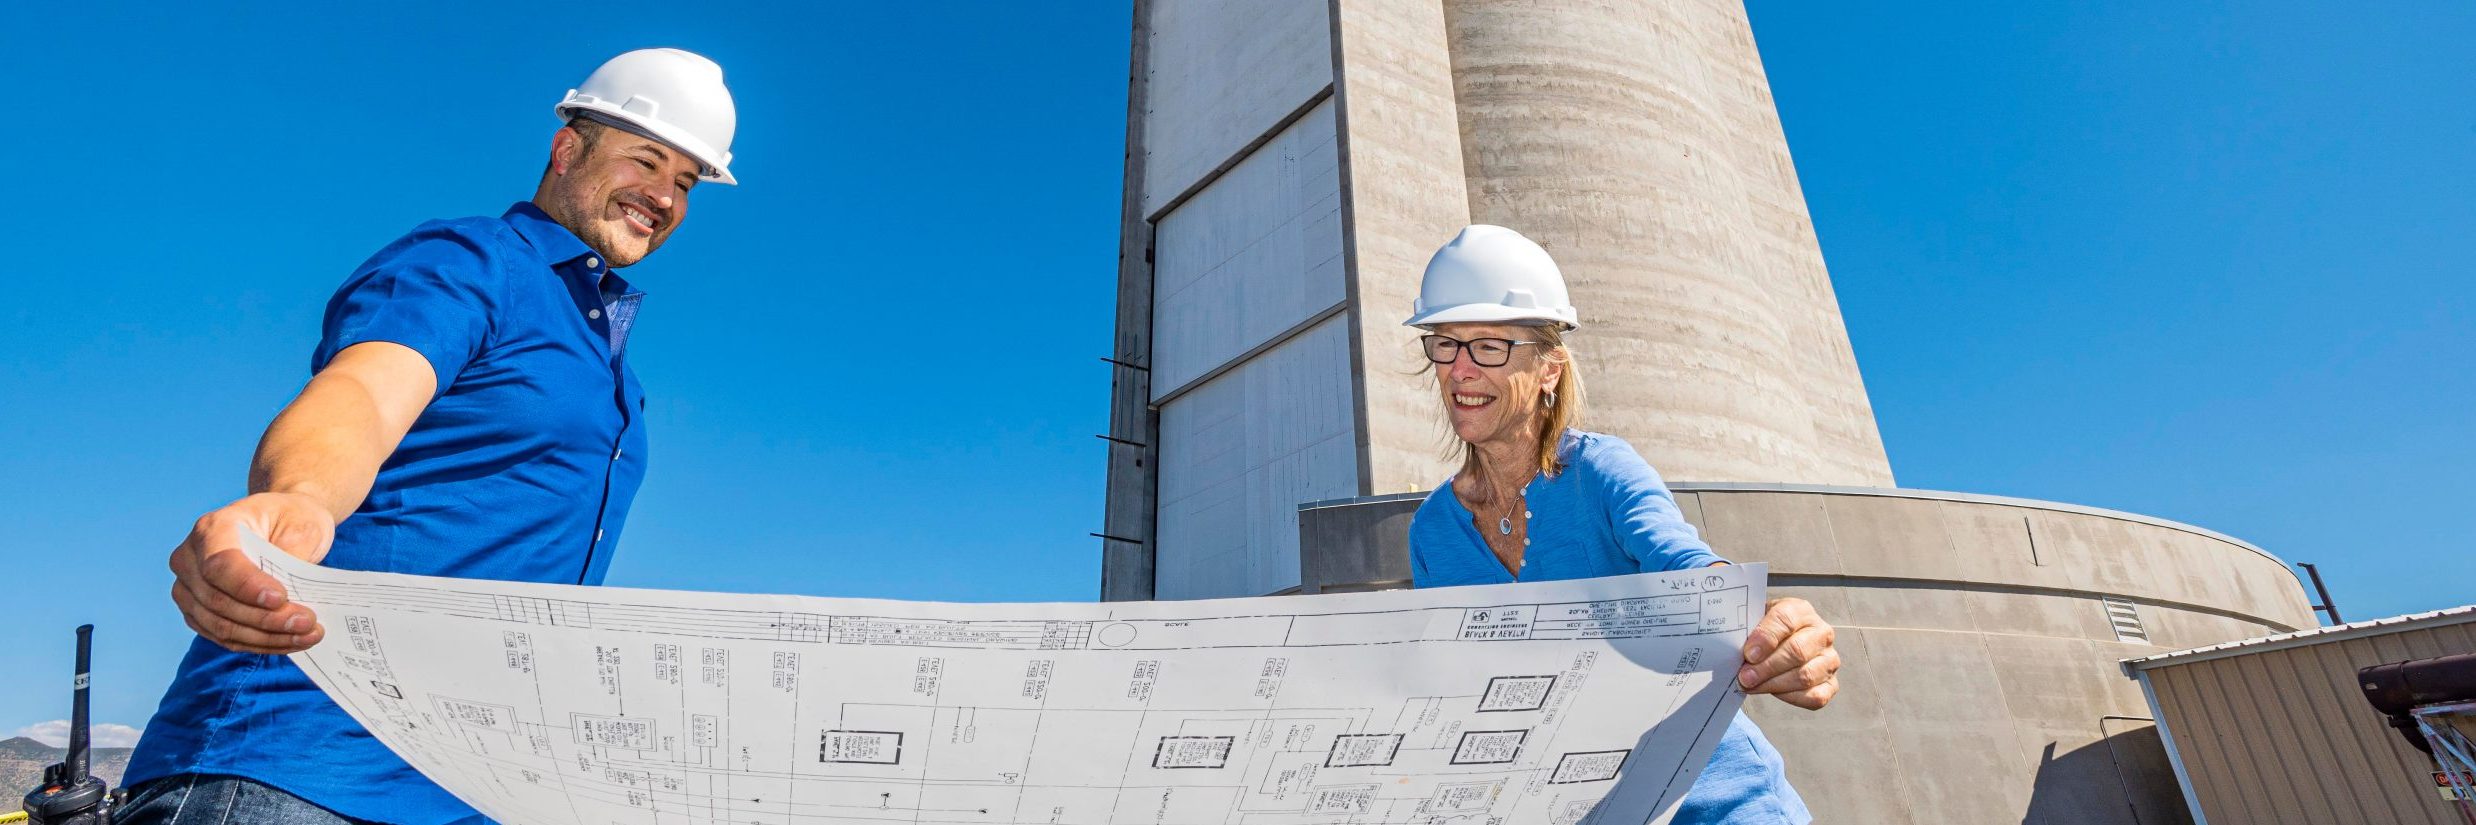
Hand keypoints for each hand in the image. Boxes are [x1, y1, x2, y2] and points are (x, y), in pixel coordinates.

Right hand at [168, 492, 335, 653]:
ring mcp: (188, 588)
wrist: (283, 523)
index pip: (219, 564)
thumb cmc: (292, 519)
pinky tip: (290, 642)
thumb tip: (288, 597)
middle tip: (308, 623)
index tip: (281, 599)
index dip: (247, 587)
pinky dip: (258, 643)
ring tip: (308, 636)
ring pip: (220, 625)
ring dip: (266, 637)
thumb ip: (291, 556)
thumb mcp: (302, 525)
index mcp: (214, 527)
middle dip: (266, 619)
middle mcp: (190, 558)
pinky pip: (224, 637)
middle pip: (218, 600)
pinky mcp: (197, 613)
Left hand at [1737, 597, 1839, 709]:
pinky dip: (1791, 697)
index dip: (1766, 637)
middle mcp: (1821, 633)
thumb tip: (1736, 649)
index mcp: (1801, 611)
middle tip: (1744, 677)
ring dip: (1774, 684)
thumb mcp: (1755, 621)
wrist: (1778, 645)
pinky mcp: (1831, 684)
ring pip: (1805, 676)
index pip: (1786, 619)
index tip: (1748, 654)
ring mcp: (1829, 659)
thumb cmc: (1764, 633)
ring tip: (1751, 685)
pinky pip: (1815, 696)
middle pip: (1797, 651)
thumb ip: (1748, 630)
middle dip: (1766, 667)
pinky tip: (1773, 691)